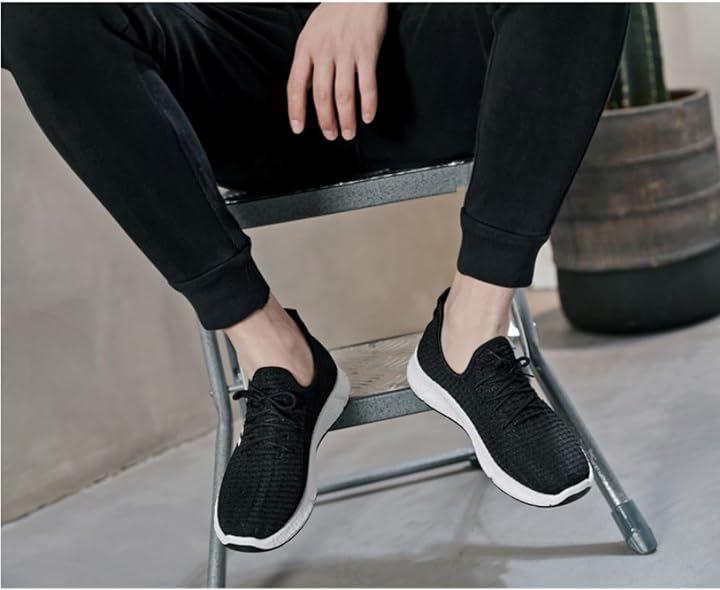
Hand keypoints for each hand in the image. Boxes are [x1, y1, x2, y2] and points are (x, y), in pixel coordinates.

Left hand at [287, 3, 387, 140]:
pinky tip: (368, 117)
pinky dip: (368, 104)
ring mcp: (346, 52)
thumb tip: (308, 89)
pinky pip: (367, 84)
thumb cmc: (335, 12)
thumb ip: (309, 61)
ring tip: (349, 134)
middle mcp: (324, 51)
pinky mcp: (367, 50)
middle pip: (322, 96)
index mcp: (305, 48)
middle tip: (331, 135)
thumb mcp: (312, 33)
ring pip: (344, 94)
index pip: (296, 85)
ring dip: (346, 119)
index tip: (298, 129)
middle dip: (326, 121)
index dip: (296, 110)